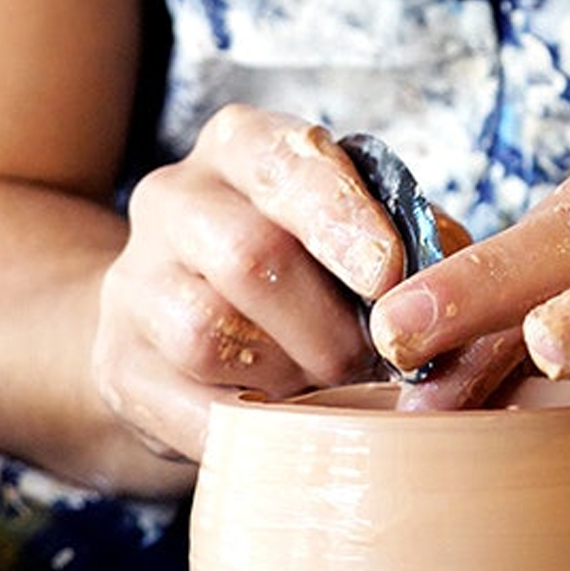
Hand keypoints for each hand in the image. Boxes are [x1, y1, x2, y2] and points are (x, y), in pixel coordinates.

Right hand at [92, 105, 406, 460]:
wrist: (185, 325)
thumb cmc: (309, 271)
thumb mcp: (360, 230)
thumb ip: (415, 240)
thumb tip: (453, 278)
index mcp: (242, 145)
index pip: (286, 162)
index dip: (341, 219)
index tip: (388, 274)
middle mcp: (175, 198)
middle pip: (248, 255)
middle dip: (328, 323)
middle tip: (371, 359)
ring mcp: (134, 282)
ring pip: (207, 332)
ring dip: (289, 374)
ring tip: (327, 388)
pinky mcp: (116, 363)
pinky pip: (185, 405)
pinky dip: (252, 425)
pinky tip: (287, 424)